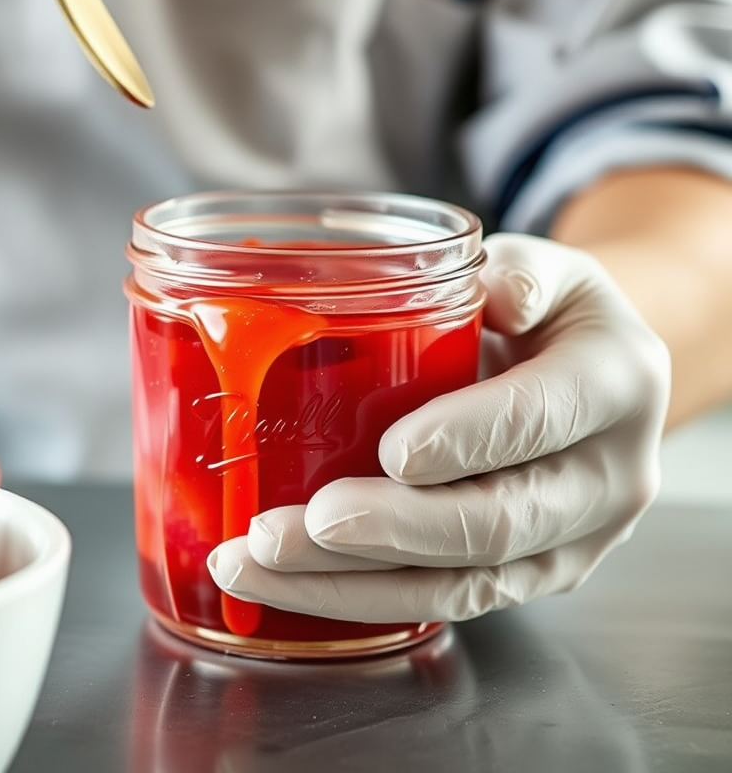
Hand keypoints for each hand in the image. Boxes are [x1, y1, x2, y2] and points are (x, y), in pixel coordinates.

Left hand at [207, 233, 670, 623]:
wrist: (589, 377)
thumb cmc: (552, 315)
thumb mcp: (549, 272)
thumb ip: (521, 273)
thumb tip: (492, 290)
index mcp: (615, 383)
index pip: (541, 416)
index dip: (468, 438)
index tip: (393, 452)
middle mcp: (609, 477)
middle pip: (499, 521)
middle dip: (390, 529)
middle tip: (296, 524)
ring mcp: (573, 539)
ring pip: (465, 582)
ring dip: (353, 582)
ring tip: (258, 563)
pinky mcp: (530, 574)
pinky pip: (448, 600)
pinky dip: (365, 597)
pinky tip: (293, 584)